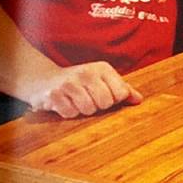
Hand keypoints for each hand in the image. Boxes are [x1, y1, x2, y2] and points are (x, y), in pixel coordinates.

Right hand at [27, 62, 142, 118]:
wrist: (44, 80)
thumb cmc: (81, 83)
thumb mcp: (103, 80)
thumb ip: (122, 89)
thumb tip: (139, 100)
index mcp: (103, 68)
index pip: (121, 93)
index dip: (114, 100)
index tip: (105, 96)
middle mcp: (86, 73)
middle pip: (105, 103)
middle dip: (99, 106)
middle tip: (89, 99)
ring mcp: (69, 83)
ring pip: (88, 109)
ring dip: (83, 110)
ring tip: (77, 101)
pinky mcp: (53, 94)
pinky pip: (71, 113)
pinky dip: (69, 113)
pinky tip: (65, 103)